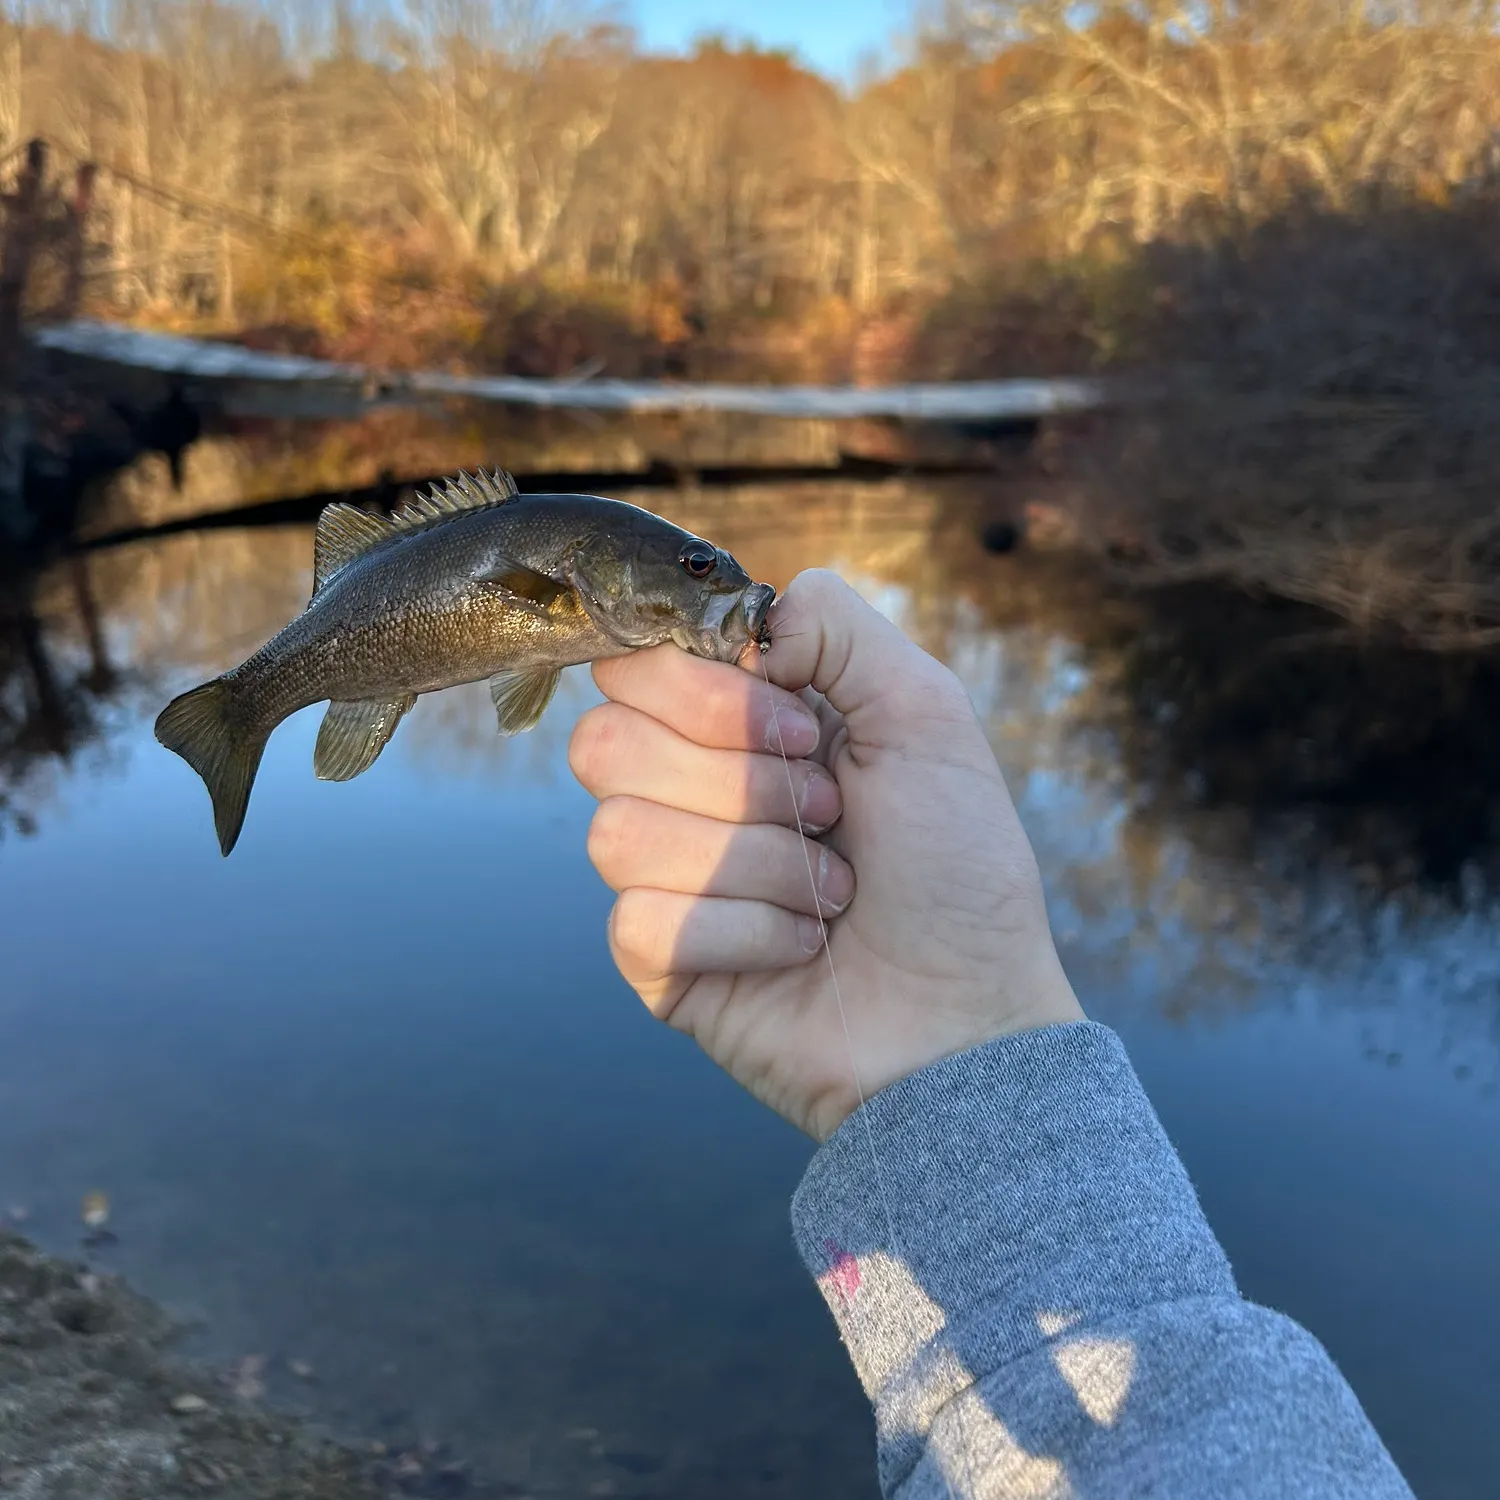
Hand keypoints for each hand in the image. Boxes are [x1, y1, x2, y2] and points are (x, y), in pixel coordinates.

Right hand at [568, 568, 1084, 1140]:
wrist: (968, 1015)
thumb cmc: (958, 866)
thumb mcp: (924, 710)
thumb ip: (834, 622)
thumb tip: (743, 625)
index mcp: (739, 721)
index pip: (635, 664)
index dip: (708, 693)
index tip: (807, 730)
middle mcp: (689, 789)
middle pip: (604, 740)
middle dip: (739, 781)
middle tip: (828, 813)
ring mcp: (668, 877)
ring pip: (617, 831)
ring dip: (754, 862)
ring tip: (830, 893)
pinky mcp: (659, 960)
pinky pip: (641, 919)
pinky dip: (745, 931)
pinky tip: (800, 948)